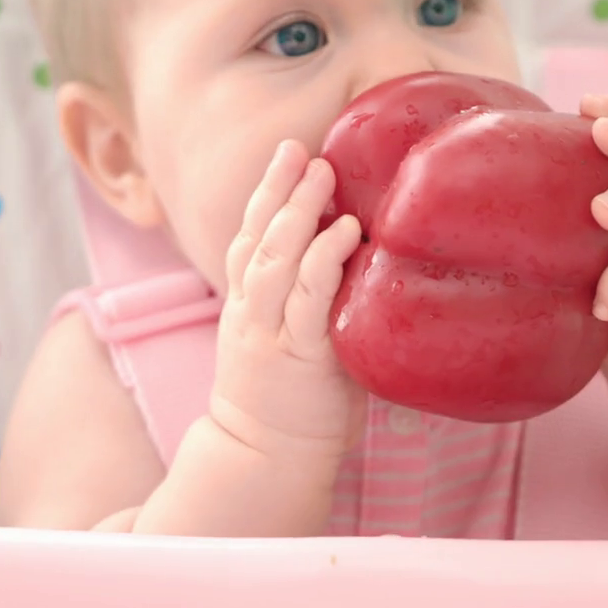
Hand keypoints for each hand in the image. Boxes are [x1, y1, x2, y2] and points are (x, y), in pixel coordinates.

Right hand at [210, 140, 366, 464]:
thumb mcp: (288, 341)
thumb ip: (308, 303)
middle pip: (256, 237)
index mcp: (246, 305)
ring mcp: (270, 332)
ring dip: (297, 212)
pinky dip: (325, 260)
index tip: (287, 156)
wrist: (264, 458)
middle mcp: (250, 311)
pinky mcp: (297, 355)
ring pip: (275, 259)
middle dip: (277, 189)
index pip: (247, 238)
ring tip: (322, 173)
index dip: (265, 195)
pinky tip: (345, 233)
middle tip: (300, 149)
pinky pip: (309, 298)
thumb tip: (361, 259)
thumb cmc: (291, 401)